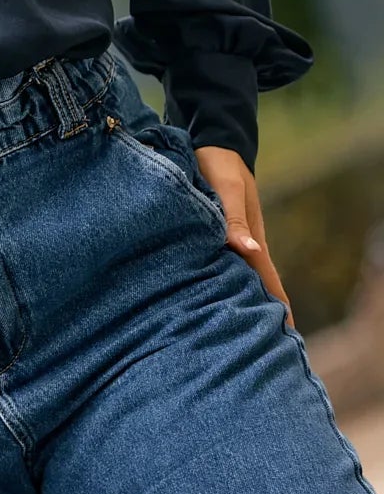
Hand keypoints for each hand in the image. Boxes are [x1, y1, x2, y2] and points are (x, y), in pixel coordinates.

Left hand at [194, 144, 293, 327]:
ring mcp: (230, 242)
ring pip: (236, 279)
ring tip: (232, 334)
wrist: (212, 143)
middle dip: (258, 316)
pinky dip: (220, 284)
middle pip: (254, 288)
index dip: (276, 311)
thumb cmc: (219, 164)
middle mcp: (243, 246)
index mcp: (252, 241)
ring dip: (238, 302)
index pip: (268, 283)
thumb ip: (234, 218)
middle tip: (257, 350)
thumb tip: (249, 251)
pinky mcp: (214, 235)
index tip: (284, 341)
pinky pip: (220, 266)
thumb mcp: (226, 188)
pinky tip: (210, 298)